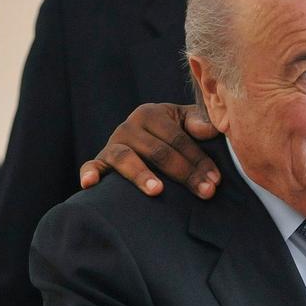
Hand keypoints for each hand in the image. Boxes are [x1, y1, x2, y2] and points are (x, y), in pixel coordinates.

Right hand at [79, 102, 221, 197]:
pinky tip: (90, 184)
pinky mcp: (99, 161)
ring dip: (142, 175)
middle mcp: (128, 126)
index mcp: (151, 113)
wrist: (147, 137)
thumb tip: (211, 130)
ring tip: (158, 190)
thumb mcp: (186, 122)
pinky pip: (91, 166)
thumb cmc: (174, 131)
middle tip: (205, 192)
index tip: (216, 180)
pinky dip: (89, 173)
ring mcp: (112, 144)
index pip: (179, 138)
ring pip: (126, 158)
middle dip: (185, 174)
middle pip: (158, 152)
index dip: (199, 159)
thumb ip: (200, 122)